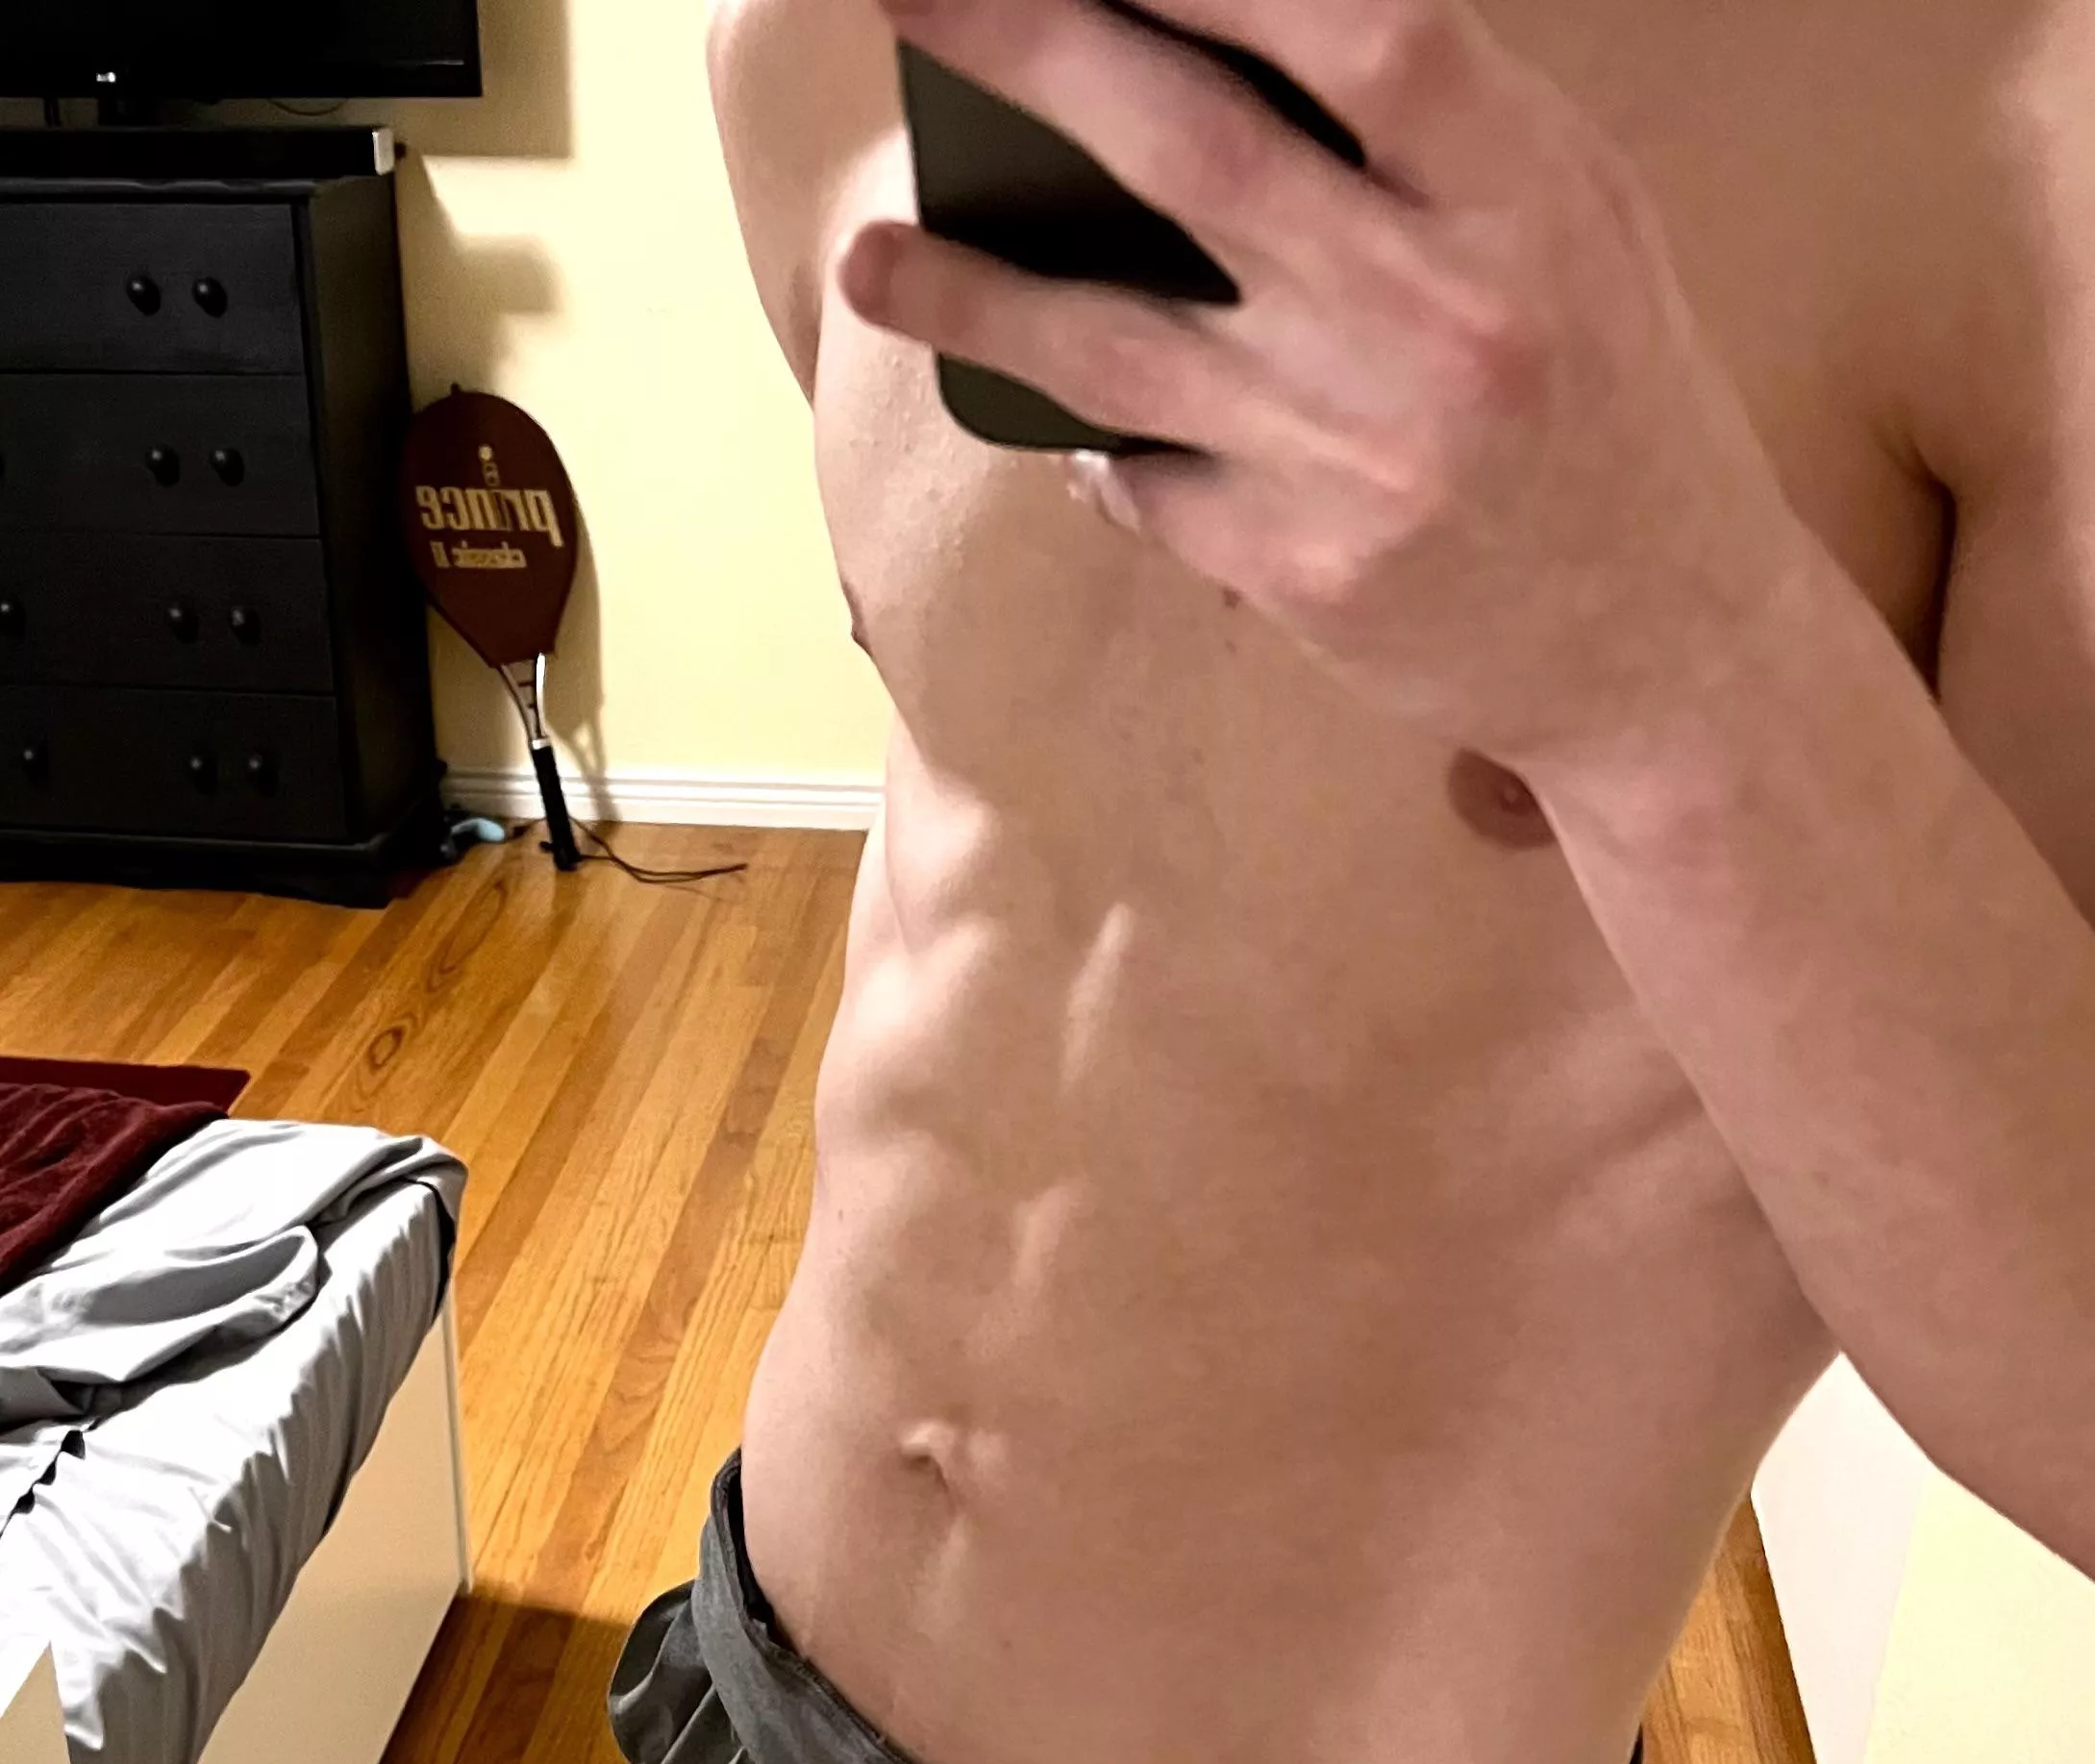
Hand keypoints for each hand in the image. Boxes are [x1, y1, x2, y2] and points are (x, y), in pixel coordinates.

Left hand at [836, 0, 1813, 777]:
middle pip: (1195, 155)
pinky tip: (1054, 424)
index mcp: (1522, 204)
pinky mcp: (1299, 576)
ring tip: (873, 262)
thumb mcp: (1573, 227)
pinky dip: (1094, 446)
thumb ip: (1439, 127)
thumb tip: (1242, 33)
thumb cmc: (1610, 403)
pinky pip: (1149, 487)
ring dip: (974, 297)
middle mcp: (1435, 324)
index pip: (1361, 32)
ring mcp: (1353, 459)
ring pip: (1113, 350)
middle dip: (1033, 55)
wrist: (1660, 650)